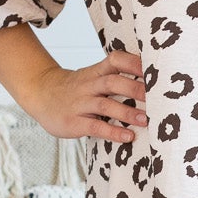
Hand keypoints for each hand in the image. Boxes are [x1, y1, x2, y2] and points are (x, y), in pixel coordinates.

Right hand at [22, 49, 147, 141]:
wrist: (39, 93)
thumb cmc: (75, 88)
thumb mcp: (91, 76)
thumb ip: (115, 76)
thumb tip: (150, 81)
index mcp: (96, 72)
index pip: (115, 60)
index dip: (133, 63)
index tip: (154, 69)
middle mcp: (88, 85)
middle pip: (112, 82)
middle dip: (135, 89)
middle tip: (157, 97)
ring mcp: (80, 104)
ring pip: (105, 105)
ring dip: (127, 113)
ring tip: (146, 120)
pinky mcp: (74, 122)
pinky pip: (95, 127)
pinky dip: (112, 132)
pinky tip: (128, 137)